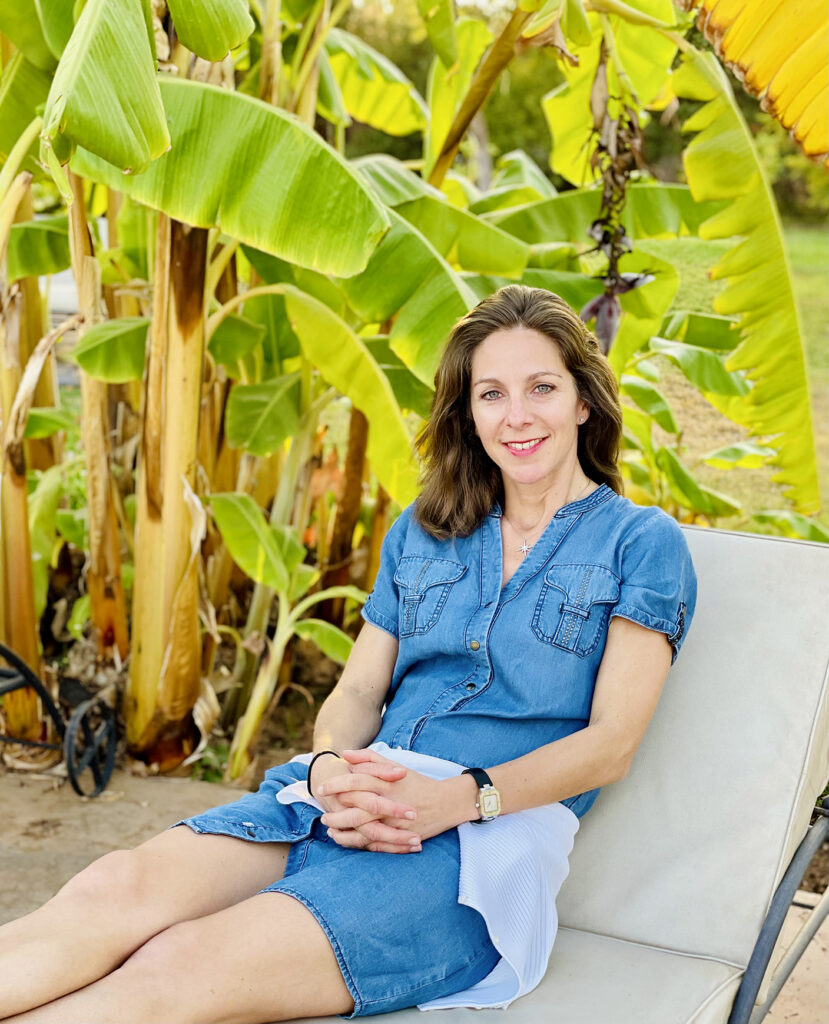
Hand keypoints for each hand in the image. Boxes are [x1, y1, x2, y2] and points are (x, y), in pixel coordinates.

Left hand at [318, 748, 453, 850]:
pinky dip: (358, 844)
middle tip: (322, 813)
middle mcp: (389, 802)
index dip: (336, 784)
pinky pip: (375, 844)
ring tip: (329, 829)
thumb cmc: (417, 782)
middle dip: (336, 812)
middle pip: (356, 809)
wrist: (446, 803)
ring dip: (343, 831)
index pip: (356, 781)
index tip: (322, 788)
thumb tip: (345, 754)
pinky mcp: (400, 837)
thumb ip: (369, 758)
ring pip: (363, 829)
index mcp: (387, 782)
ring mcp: (394, 822)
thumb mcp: (394, 765)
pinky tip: (346, 841)